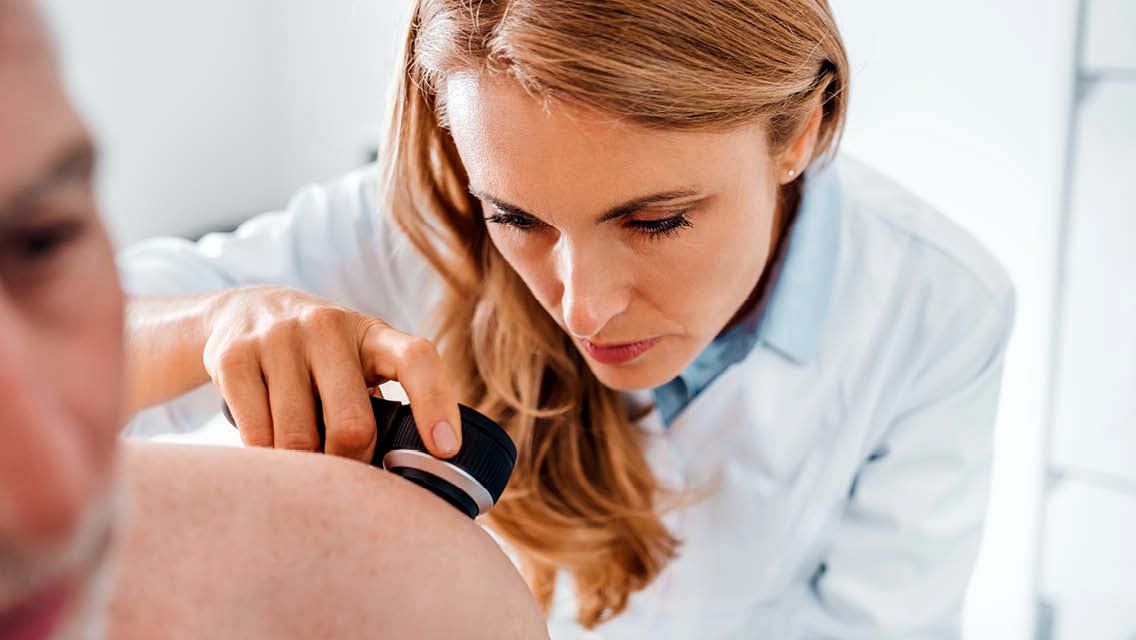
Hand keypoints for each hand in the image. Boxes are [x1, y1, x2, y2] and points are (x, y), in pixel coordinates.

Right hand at [201, 286, 460, 461]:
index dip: (436, 404)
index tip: (445, 450)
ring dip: (304, 467)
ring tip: (305, 462)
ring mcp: (278, 339)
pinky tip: (271, 453)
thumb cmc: (321, 359)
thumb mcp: (359, 364)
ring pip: (298, 440)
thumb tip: (410, 480)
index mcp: (372, 334)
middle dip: (352, 464)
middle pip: (352, 424)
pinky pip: (256, 437)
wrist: (244, 313)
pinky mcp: (234, 358)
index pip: (417, 359)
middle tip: (346, 474)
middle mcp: (327, 327)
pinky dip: (268, 459)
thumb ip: (386, 405)